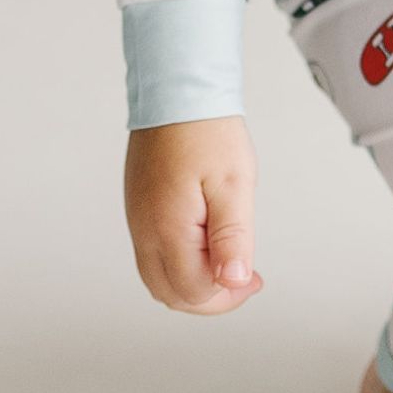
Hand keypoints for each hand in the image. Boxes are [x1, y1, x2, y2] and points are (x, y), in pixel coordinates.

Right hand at [124, 116, 263, 315]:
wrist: (178, 93)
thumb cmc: (207, 131)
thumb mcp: (234, 185)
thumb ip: (233, 237)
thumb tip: (232, 281)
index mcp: (167, 229)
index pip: (193, 291)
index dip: (227, 296)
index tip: (253, 279)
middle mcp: (145, 231)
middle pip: (171, 294)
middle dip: (210, 299)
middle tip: (243, 281)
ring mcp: (138, 221)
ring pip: (159, 278)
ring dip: (194, 284)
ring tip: (228, 267)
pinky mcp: (139, 209)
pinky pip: (153, 255)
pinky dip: (180, 265)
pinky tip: (206, 247)